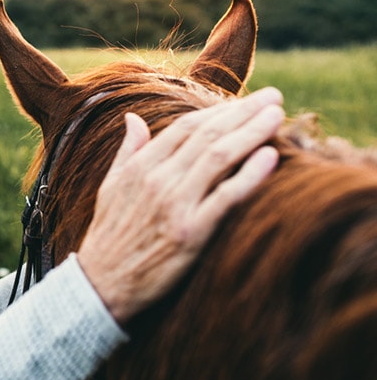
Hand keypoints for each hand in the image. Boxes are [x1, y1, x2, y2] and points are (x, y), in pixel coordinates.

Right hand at [76, 87, 284, 322]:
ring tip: (278, 116)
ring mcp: (175, 205)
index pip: (186, 128)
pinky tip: (270, 157)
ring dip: (252, 133)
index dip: (218, 110)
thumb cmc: (109, 235)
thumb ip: (128, 150)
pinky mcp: (190, 233)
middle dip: (244, 112)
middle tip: (274, 96)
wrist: (102, 283)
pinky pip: (226, 197)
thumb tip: (133, 117)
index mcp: (141, 167)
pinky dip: (249, 175)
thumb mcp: (110, 185)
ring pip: (220, 158)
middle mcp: (158, 180)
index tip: (245, 101)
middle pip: (208, 135)